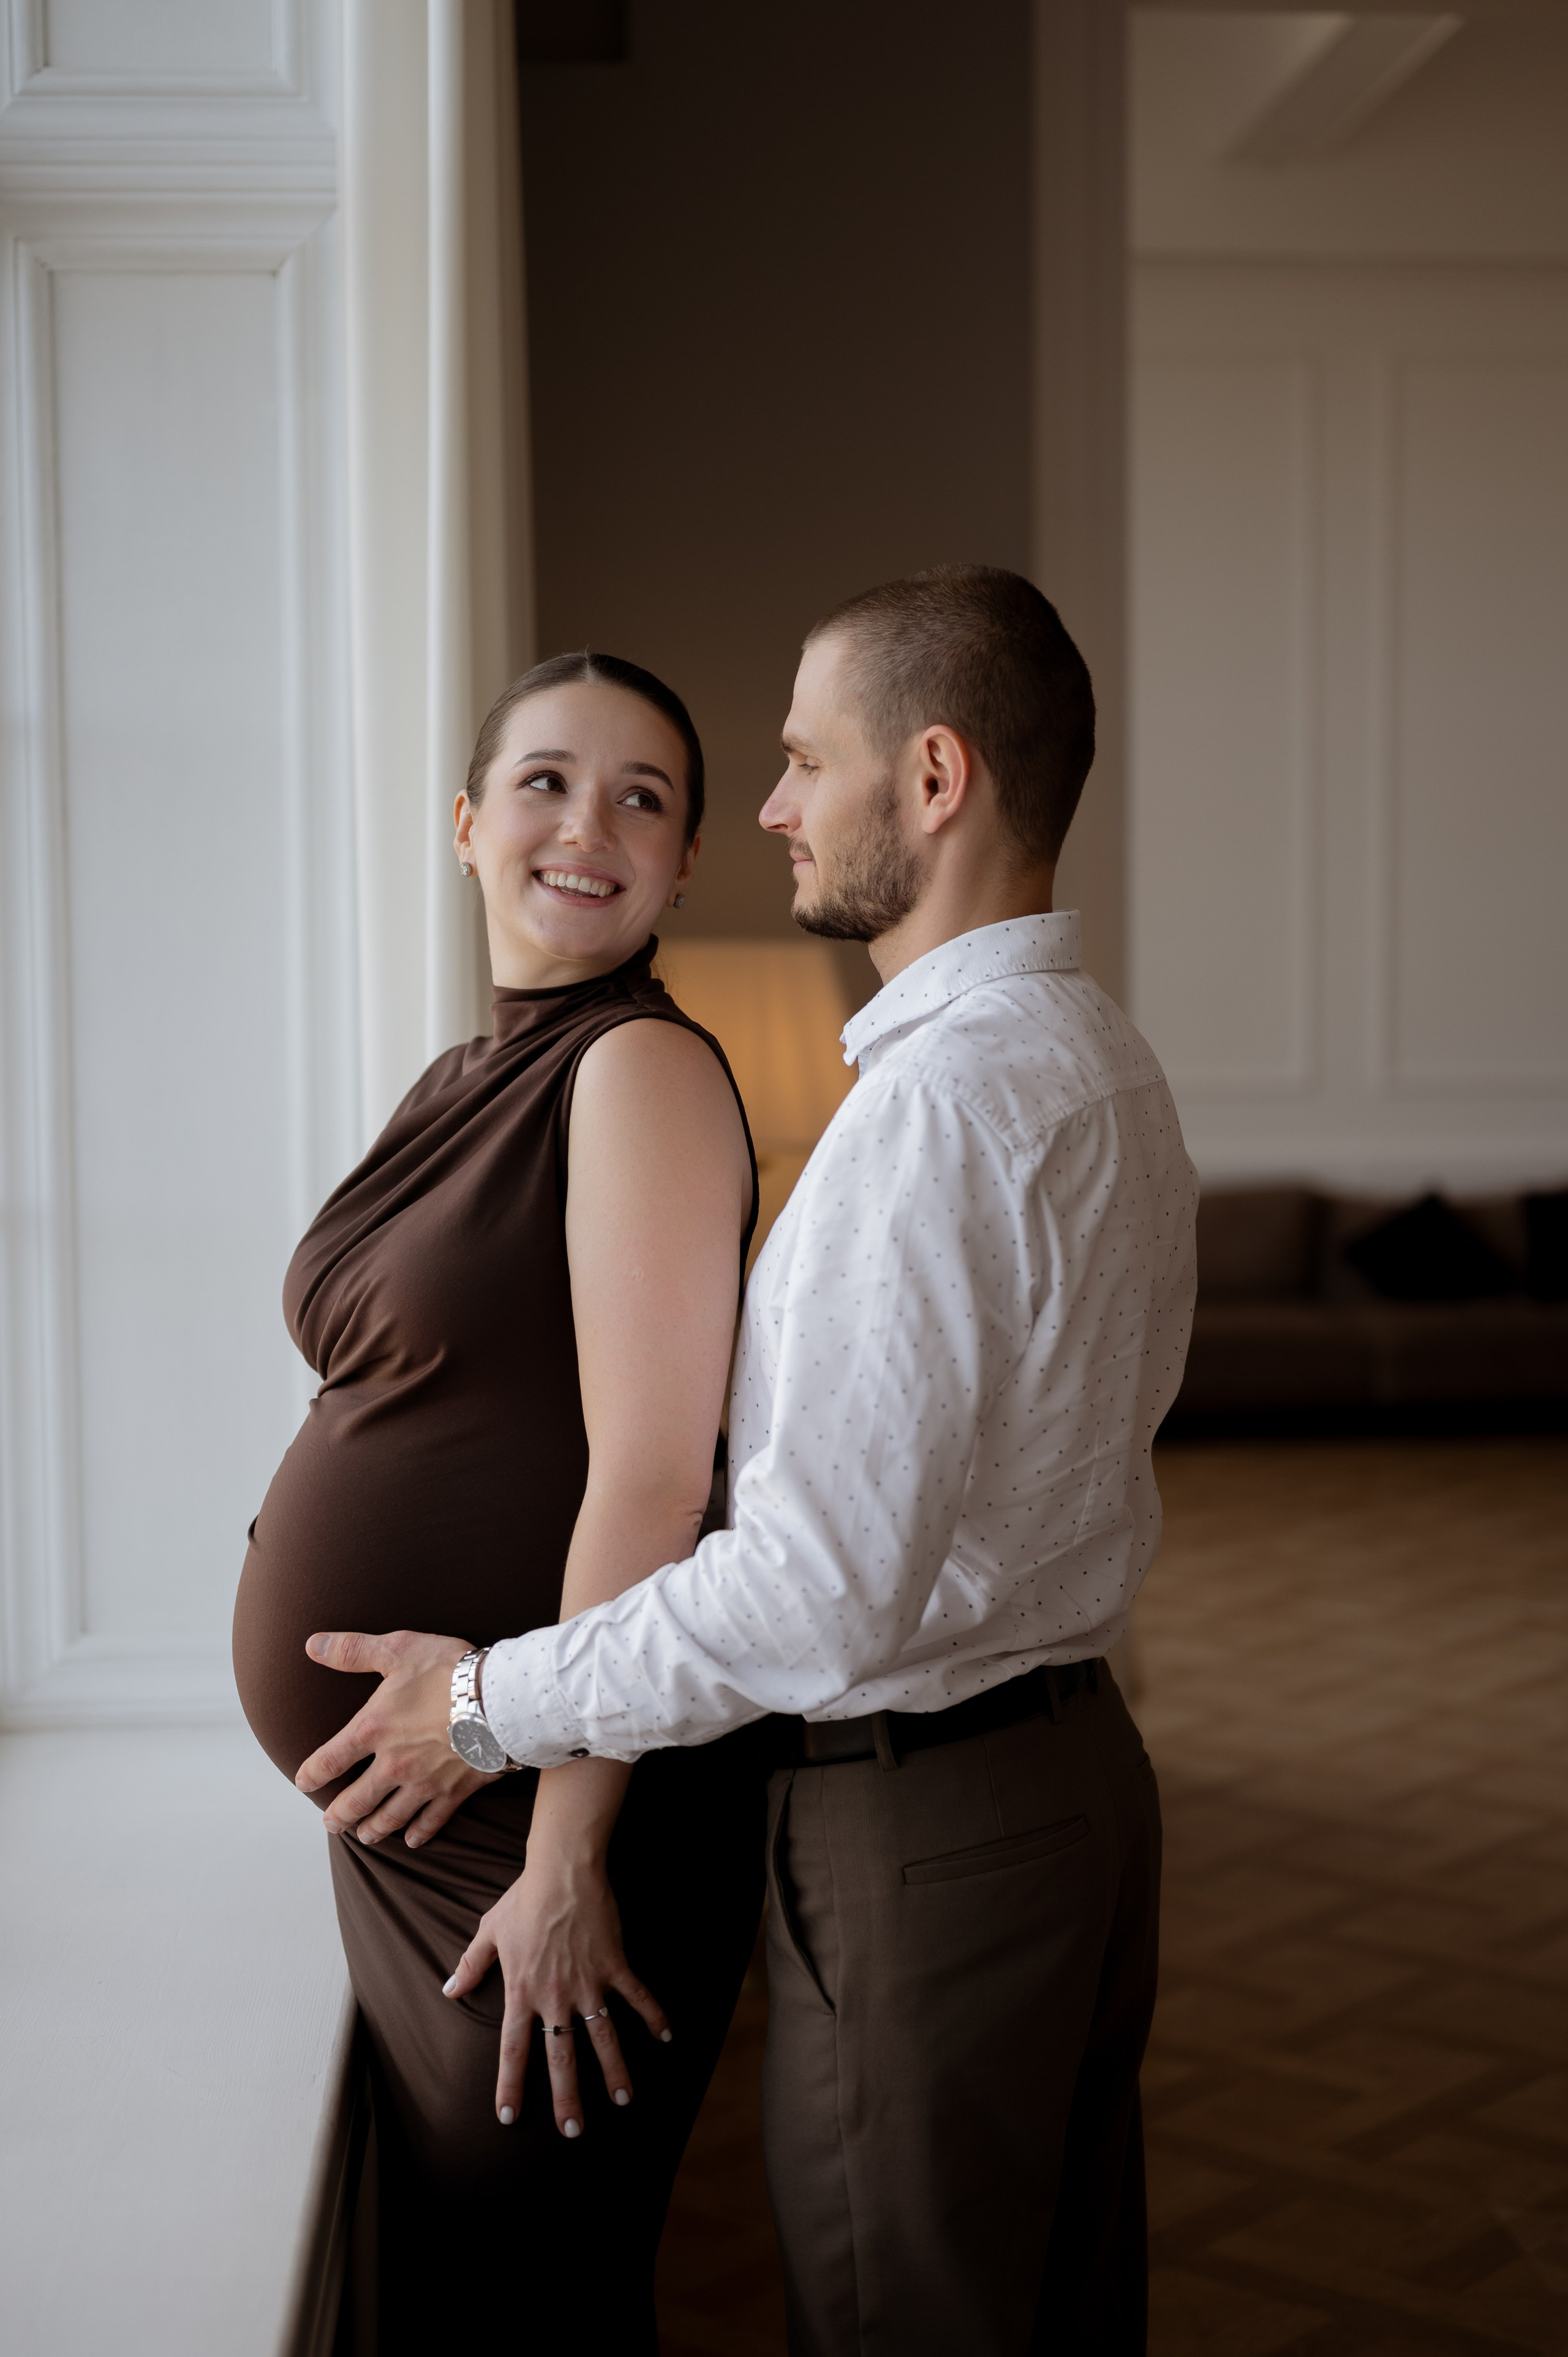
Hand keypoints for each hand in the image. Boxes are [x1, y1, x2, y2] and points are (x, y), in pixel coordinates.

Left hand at [295, 1629, 488, 1846]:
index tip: (303, 1783)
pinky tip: (411, 1840)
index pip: (330, 1760)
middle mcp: (393, 1764)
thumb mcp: (398, 1650)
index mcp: (373, 1730)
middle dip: (339, 1815)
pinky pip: (431, 1821)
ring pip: (390, 1817)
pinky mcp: (454, 1791)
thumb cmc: (449, 1670)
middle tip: (330, 1824)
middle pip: (356, 1800)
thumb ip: (352, 1650)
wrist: (501, 1699)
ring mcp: (424, 1782)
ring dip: (373, 1829)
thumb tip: (312, 1644)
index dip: (311, 1775)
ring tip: (364, 1837)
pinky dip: (419, 1833)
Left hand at [442, 1842, 670, 2135]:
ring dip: (615, 2071)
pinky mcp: (614, 1964)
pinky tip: (666, 2037)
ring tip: (624, 2100)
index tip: (509, 2117)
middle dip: (567, 2097)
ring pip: (603, 2036)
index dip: (510, 2084)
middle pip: (560, 2057)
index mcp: (521, 1991)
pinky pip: (637, 1996)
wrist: (562, 1870)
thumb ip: (470, 1965)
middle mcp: (554, 1995)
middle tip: (573, 2132)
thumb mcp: (490, 1931)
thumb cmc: (523, 1899)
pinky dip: (653, 2016)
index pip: (513, 2049)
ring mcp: (588, 1982)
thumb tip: (449, 1991)